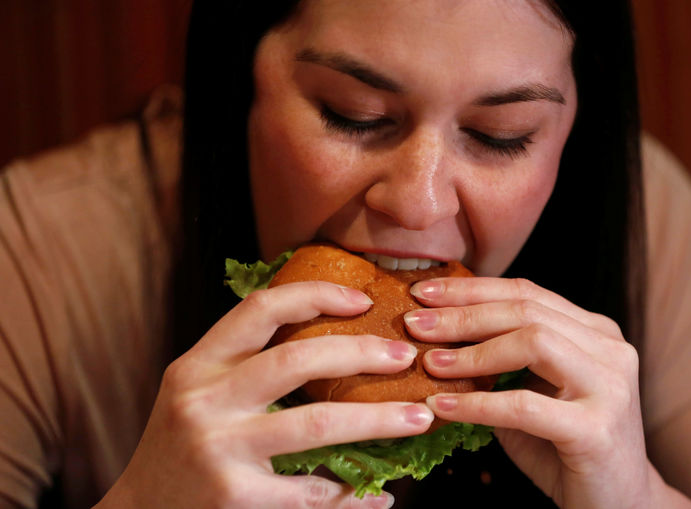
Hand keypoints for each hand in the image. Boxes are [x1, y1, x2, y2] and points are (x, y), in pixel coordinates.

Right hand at [99, 281, 432, 507]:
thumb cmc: (180, 445)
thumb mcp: (196, 390)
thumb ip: (244, 363)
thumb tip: (332, 336)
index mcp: (198, 365)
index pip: (260, 309)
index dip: (317, 295)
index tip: (364, 300)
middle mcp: (205, 401)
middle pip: (298, 359)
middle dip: (362, 353)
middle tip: (405, 357)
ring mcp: (219, 451)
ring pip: (316, 423)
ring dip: (377, 420)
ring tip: (418, 418)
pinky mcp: (235, 498)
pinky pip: (311, 492)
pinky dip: (353, 493)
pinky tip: (379, 493)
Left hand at [404, 277, 655, 508]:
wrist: (615, 504)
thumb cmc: (561, 446)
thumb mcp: (530, 391)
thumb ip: (499, 360)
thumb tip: (433, 334)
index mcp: (594, 330)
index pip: (526, 292)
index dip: (471, 289)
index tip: (424, 291)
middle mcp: (609, 348)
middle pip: (526, 311)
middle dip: (463, 314)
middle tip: (415, 324)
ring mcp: (609, 386)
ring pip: (533, 343)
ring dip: (472, 353)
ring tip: (429, 363)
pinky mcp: (598, 429)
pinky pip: (525, 406)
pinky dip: (478, 403)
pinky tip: (443, 405)